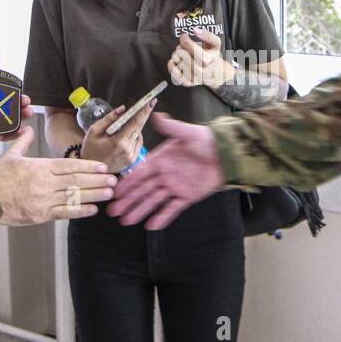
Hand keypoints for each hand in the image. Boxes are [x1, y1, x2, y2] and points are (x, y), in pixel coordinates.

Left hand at [0, 93, 33, 156]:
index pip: (2, 99)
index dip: (14, 98)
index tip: (22, 97)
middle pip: (9, 114)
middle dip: (20, 112)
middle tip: (28, 110)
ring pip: (6, 128)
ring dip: (16, 126)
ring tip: (24, 125)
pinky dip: (2, 138)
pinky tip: (8, 135)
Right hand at [0, 126, 116, 224]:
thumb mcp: (10, 156)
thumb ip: (23, 142)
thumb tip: (28, 128)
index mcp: (39, 167)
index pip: (69, 165)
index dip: (88, 166)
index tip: (102, 167)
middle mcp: (44, 183)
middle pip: (75, 180)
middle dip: (96, 180)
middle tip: (113, 180)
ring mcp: (43, 199)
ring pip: (73, 196)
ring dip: (93, 195)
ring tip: (109, 193)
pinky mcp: (40, 215)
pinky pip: (64, 212)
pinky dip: (80, 211)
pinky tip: (93, 209)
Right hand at [79, 98, 155, 172]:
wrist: (90, 170)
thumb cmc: (90, 149)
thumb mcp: (94, 130)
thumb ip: (109, 118)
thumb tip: (122, 109)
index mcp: (118, 142)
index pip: (135, 123)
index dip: (144, 111)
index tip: (151, 102)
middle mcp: (128, 151)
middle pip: (139, 128)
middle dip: (142, 116)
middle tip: (145, 106)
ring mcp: (131, 157)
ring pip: (139, 136)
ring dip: (135, 128)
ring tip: (122, 127)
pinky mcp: (132, 161)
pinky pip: (138, 144)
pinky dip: (134, 137)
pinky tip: (124, 136)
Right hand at [107, 112, 223, 228]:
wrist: (227, 154)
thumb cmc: (207, 141)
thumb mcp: (188, 133)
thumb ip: (171, 127)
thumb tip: (156, 115)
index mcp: (161, 159)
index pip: (140, 173)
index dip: (127, 183)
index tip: (114, 191)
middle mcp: (164, 174)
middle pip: (143, 190)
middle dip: (128, 200)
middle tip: (113, 211)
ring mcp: (175, 187)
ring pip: (154, 201)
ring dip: (140, 210)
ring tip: (126, 221)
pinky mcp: (187, 197)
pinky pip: (173, 209)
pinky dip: (163, 217)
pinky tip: (151, 226)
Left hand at [168, 28, 231, 87]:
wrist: (215, 73)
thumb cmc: (212, 55)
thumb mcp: (215, 43)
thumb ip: (207, 35)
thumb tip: (195, 30)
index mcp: (209, 60)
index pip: (195, 51)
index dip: (187, 42)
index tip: (184, 35)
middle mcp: (202, 71)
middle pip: (185, 57)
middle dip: (181, 48)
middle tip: (182, 46)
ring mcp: (194, 78)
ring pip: (179, 64)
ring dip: (177, 55)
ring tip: (181, 53)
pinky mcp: (187, 83)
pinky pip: (174, 74)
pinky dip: (171, 65)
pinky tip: (175, 60)